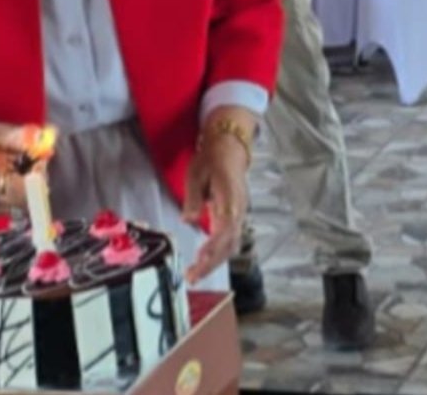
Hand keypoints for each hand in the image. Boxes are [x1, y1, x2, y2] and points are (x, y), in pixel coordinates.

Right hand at [0, 118, 34, 216]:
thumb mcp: (1, 132)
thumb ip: (21, 138)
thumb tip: (41, 139)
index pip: (20, 192)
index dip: (37, 179)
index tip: (41, 162)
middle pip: (24, 201)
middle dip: (37, 182)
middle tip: (35, 162)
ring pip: (23, 205)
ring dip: (30, 188)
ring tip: (21, 167)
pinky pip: (16, 206)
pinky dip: (21, 193)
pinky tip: (13, 177)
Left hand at [182, 114, 253, 284]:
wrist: (229, 148)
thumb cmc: (211, 160)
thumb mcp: (196, 174)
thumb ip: (193, 199)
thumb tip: (187, 220)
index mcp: (230, 200)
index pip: (224, 230)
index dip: (213, 247)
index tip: (199, 259)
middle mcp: (238, 210)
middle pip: (229, 244)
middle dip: (211, 264)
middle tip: (191, 277)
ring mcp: (239, 214)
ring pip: (231, 245)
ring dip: (215, 262)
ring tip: (196, 274)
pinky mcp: (235, 217)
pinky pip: (230, 240)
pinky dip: (218, 254)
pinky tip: (205, 261)